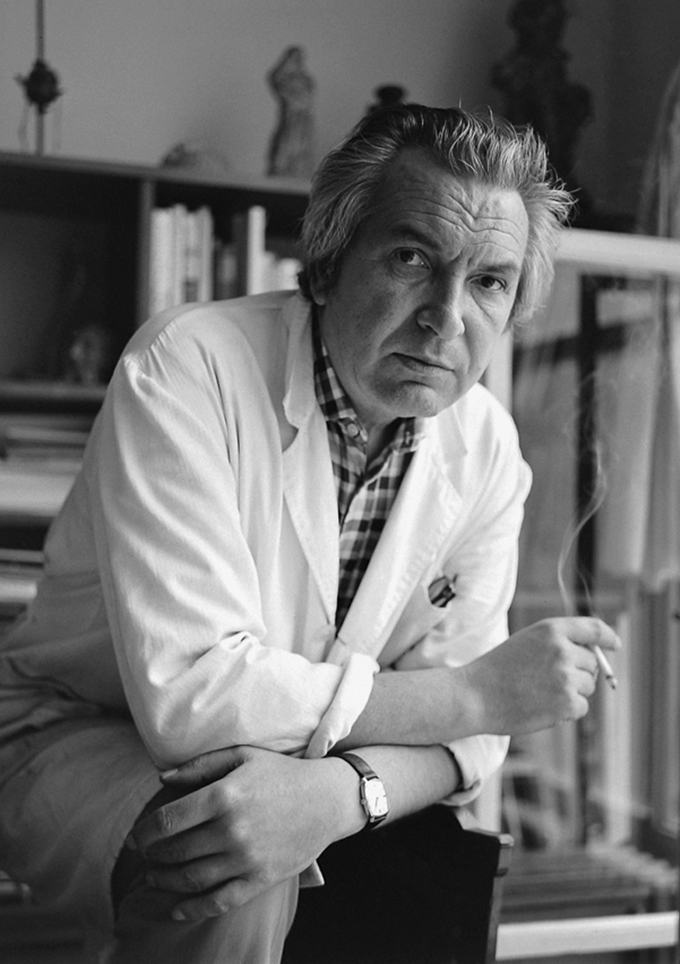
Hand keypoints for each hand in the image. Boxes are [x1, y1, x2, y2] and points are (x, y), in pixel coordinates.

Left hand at [126, 745, 358, 921]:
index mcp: (224, 796)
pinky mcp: (260, 880)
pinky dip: (192, 909)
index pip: (168, 821)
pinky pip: (219, 901)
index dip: (144, 832)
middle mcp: (232, 830)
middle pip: (175, 852)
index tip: (136, 837)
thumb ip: (199, 766)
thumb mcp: (242, 756)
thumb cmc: (282, 773)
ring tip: (154, 877)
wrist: (327, 799)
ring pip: (191, 879)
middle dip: (152, 856)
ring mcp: (246, 859)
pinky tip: (176, 909)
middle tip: (145, 855)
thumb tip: (161, 779)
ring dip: (165, 881)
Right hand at [463, 616, 620, 734]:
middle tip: (550, 679)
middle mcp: (562, 650)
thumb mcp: (528, 641)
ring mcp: (565, 677)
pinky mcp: (566, 702)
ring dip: (572, 692)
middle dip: (580, 672)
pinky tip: (542, 706)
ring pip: (587, 686)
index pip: (594, 629)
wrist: (476, 695)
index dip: (608, 637)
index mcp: (552, 629)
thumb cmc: (499, 669)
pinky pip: (581, 707)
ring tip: (540, 692)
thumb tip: (594, 656)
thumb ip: (559, 641)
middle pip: (592, 663)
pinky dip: (567, 710)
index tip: (615, 645)